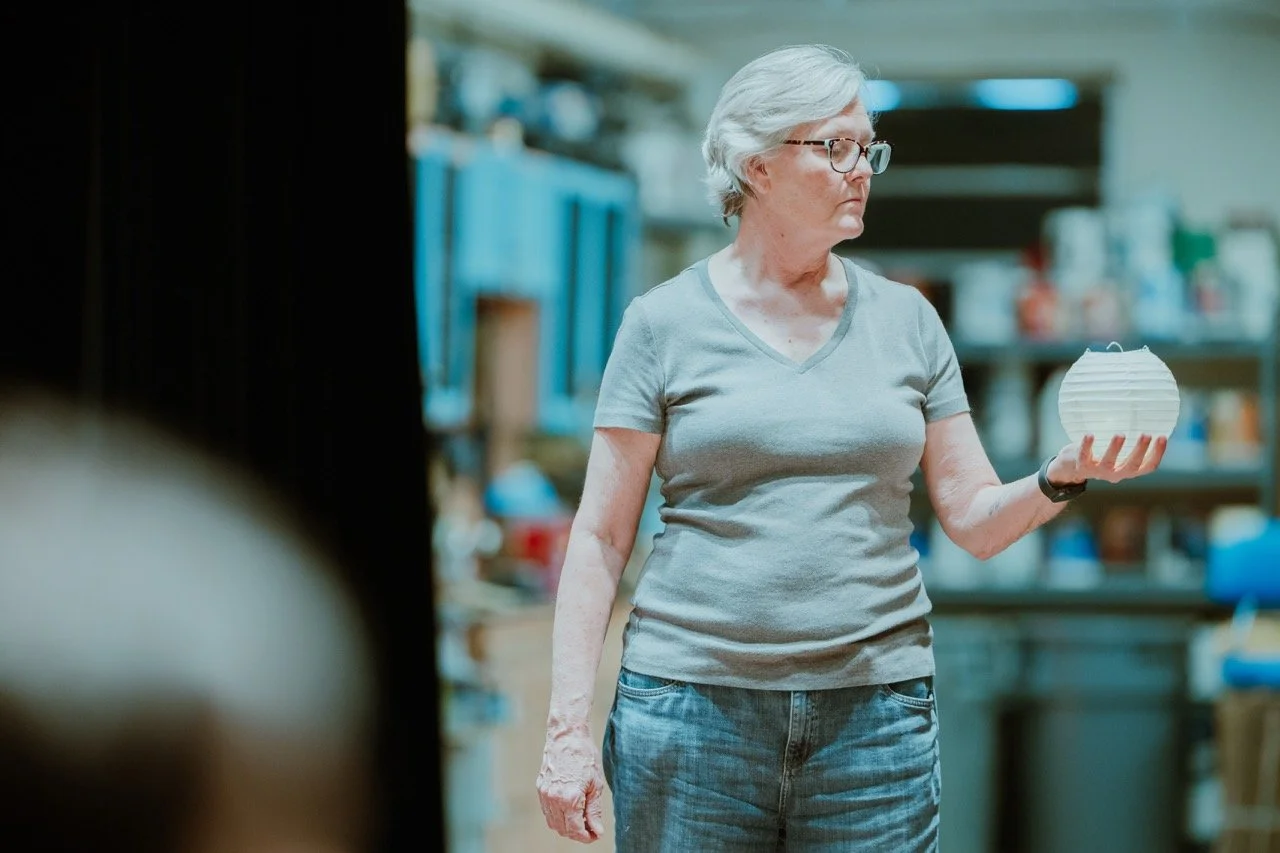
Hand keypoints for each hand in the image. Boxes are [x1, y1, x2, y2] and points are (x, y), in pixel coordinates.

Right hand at [536, 727, 606, 842]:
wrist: (567, 736)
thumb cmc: (584, 756)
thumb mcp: (596, 785)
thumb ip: (594, 811)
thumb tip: (597, 831)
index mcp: (569, 798)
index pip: (575, 830)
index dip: (586, 837)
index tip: (595, 835)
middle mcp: (553, 799)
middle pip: (563, 830)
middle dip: (577, 833)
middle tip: (590, 828)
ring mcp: (544, 794)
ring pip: (553, 823)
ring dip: (566, 826)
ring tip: (582, 819)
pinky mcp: (540, 788)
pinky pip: (547, 811)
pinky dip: (558, 816)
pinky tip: (570, 809)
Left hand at [1048, 433, 1166, 484]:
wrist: (1069, 468)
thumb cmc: (1098, 453)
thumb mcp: (1115, 450)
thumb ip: (1127, 440)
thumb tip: (1142, 413)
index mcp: (1127, 470)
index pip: (1148, 466)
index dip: (1157, 454)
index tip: (1163, 437)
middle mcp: (1115, 473)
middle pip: (1131, 466)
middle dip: (1140, 451)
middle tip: (1147, 435)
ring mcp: (1097, 472)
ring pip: (1108, 463)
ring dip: (1115, 449)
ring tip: (1120, 434)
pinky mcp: (1081, 467)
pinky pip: (1083, 457)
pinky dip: (1087, 446)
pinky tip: (1089, 434)